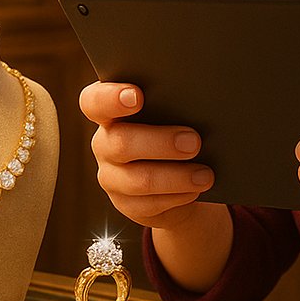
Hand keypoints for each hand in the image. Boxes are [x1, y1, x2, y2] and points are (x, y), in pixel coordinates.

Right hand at [79, 80, 217, 229]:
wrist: (180, 176)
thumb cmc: (177, 130)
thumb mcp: (174, 113)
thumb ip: (174, 104)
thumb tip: (201, 100)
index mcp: (111, 111)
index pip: (94, 101)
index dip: (111, 98)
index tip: (137, 96)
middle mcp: (105, 142)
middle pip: (121, 142)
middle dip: (161, 143)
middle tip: (194, 142)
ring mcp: (112, 176)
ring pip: (139, 179)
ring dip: (176, 177)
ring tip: (205, 175)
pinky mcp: (126, 204)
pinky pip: (149, 204)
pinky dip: (177, 196)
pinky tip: (195, 189)